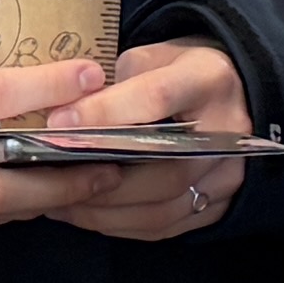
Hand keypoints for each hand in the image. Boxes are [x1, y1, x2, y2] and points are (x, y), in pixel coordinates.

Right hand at [0, 43, 105, 242]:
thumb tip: (48, 75)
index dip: (47, 87)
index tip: (92, 76)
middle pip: (1, 185)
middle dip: (61, 181)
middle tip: (109, 167)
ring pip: (1, 211)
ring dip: (52, 198)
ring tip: (96, 179)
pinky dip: (25, 206)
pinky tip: (52, 191)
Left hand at [26, 35, 253, 243]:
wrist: (233, 94)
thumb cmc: (180, 71)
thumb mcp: (152, 55)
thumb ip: (115, 81)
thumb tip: (67, 115)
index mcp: (208, 80)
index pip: (155, 98)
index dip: (106, 112)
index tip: (58, 122)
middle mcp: (227, 133)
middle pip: (163, 170)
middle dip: (100, 181)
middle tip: (51, 179)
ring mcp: (227, 176)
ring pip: (162, 208)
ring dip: (104, 212)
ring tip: (59, 202)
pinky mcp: (219, 205)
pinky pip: (165, 227)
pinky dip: (121, 226)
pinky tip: (87, 214)